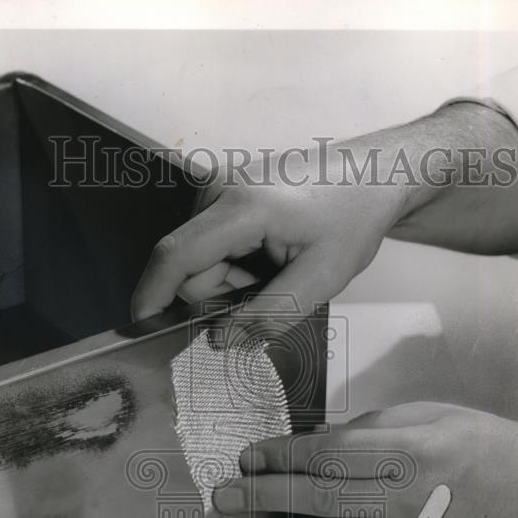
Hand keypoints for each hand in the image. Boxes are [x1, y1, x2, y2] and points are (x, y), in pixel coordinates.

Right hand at [130, 104, 517, 325]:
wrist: (375, 175)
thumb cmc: (353, 222)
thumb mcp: (320, 280)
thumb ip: (268, 315)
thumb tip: (219, 342)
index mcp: (241, 207)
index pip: (174, 256)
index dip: (151, 296)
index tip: (141, 330)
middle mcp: (218, 190)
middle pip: (189, 269)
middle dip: (221, 295)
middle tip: (273, 288)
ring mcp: (218, 187)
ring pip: (201, 263)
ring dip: (232, 281)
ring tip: (278, 267)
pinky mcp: (223, 192)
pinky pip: (212, 247)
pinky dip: (236, 263)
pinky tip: (270, 253)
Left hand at [211, 402, 517, 517]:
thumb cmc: (485, 447)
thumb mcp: (431, 416)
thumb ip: (372, 429)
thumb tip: (319, 444)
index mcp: (407, 451)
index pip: (325, 454)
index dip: (280, 457)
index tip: (248, 458)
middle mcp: (402, 497)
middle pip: (315, 498)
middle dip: (262, 496)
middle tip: (223, 497)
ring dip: (299, 512)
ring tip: (263, 501)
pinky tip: (337, 513)